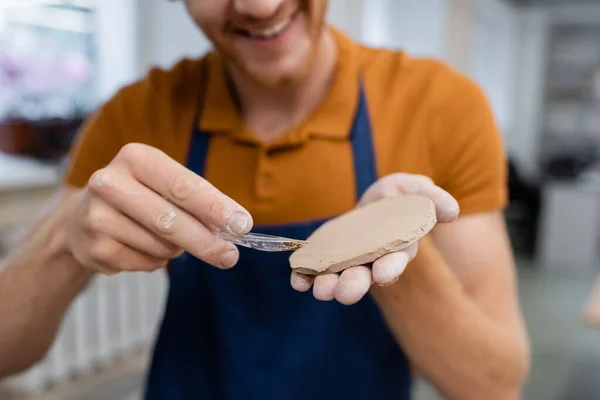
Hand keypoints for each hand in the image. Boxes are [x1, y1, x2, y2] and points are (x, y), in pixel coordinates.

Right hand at [63, 143, 252, 274]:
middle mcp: (110, 182)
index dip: (215, 207)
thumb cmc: (140, 196)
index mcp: (136, 158)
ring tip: (167, 237)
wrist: (83, 218)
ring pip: (161, 246)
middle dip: (205, 242)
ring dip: (177, 249)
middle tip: (230, 257)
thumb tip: (235, 226)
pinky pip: (147, 263)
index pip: (183, 186)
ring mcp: (98, 217)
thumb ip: (198, 202)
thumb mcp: (165, 186)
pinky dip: (158, 260)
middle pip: (170, 220)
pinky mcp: (96, 248)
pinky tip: (144, 247)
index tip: (242, 224)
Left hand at [290, 173, 459, 304]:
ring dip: (328, 285)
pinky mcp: (326, 255)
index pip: (395, 260)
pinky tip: (297, 281)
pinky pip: (314, 269)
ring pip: (338, 277)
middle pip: (364, 276)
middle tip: (346, 292)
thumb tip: (450, 210)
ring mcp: (348, 259)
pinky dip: (305, 277)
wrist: (376, 200)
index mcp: (396, 247)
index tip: (383, 274)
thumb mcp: (416, 189)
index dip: (390, 267)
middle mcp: (371, 260)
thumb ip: (431, 198)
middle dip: (355, 284)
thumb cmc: (401, 196)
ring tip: (320, 289)